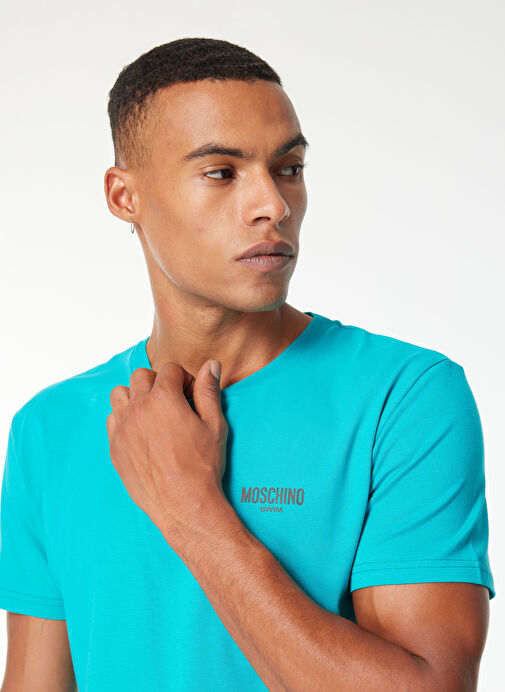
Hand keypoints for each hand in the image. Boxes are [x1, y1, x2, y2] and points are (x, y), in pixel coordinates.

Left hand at [106, 358, 228, 540]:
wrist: (183, 505)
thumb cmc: (203, 466)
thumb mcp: (214, 425)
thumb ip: (209, 391)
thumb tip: (211, 365)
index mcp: (164, 398)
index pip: (169, 369)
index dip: (184, 379)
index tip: (191, 395)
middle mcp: (138, 409)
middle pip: (141, 375)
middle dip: (158, 382)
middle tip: (173, 401)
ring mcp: (123, 428)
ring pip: (120, 393)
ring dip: (136, 395)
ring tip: (152, 411)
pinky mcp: (115, 447)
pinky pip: (112, 419)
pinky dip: (124, 418)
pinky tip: (141, 431)